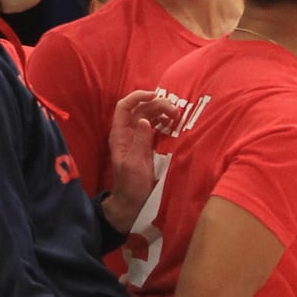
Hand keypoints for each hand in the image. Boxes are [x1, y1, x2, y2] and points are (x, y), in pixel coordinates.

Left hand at [104, 90, 175, 231]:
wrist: (133, 202)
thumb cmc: (131, 185)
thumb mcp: (135, 163)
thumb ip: (140, 141)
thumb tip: (144, 120)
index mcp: (120, 134)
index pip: (124, 107)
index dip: (137, 97)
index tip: (155, 95)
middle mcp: (128, 133)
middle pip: (141, 109)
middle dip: (157, 104)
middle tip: (175, 111)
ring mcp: (138, 138)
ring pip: (149, 116)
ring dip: (163, 112)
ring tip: (177, 115)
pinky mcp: (148, 145)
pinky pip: (156, 127)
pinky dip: (165, 122)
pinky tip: (174, 123)